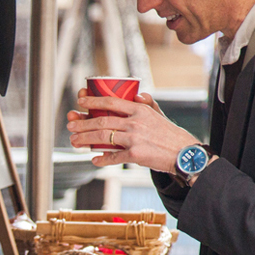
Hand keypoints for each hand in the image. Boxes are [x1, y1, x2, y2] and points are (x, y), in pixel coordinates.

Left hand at [66, 89, 201, 170]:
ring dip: (85, 139)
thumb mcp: (159, 114)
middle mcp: (135, 123)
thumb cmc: (170, 134)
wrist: (184, 153)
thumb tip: (137, 95)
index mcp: (139, 110)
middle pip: (102, 121)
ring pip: (103, 137)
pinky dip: (102, 159)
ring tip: (74, 141)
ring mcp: (134, 139)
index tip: (80, 101)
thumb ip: (146, 103)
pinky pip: (114, 157)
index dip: (93, 100)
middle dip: (82, 123)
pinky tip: (95, 159)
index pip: (111, 101)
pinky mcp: (136, 156)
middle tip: (71, 125)